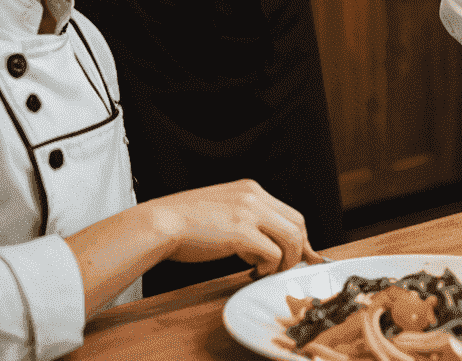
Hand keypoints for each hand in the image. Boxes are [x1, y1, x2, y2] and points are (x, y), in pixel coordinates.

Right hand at [146, 179, 320, 276]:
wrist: (162, 223)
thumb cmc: (185, 222)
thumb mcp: (223, 210)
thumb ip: (245, 220)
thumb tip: (261, 246)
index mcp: (251, 189)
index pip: (290, 212)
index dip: (298, 236)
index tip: (299, 253)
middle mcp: (255, 196)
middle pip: (298, 222)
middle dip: (298, 249)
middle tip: (287, 267)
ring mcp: (250, 212)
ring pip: (292, 237)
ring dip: (286, 260)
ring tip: (269, 271)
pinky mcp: (242, 232)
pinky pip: (273, 252)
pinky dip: (269, 267)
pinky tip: (254, 271)